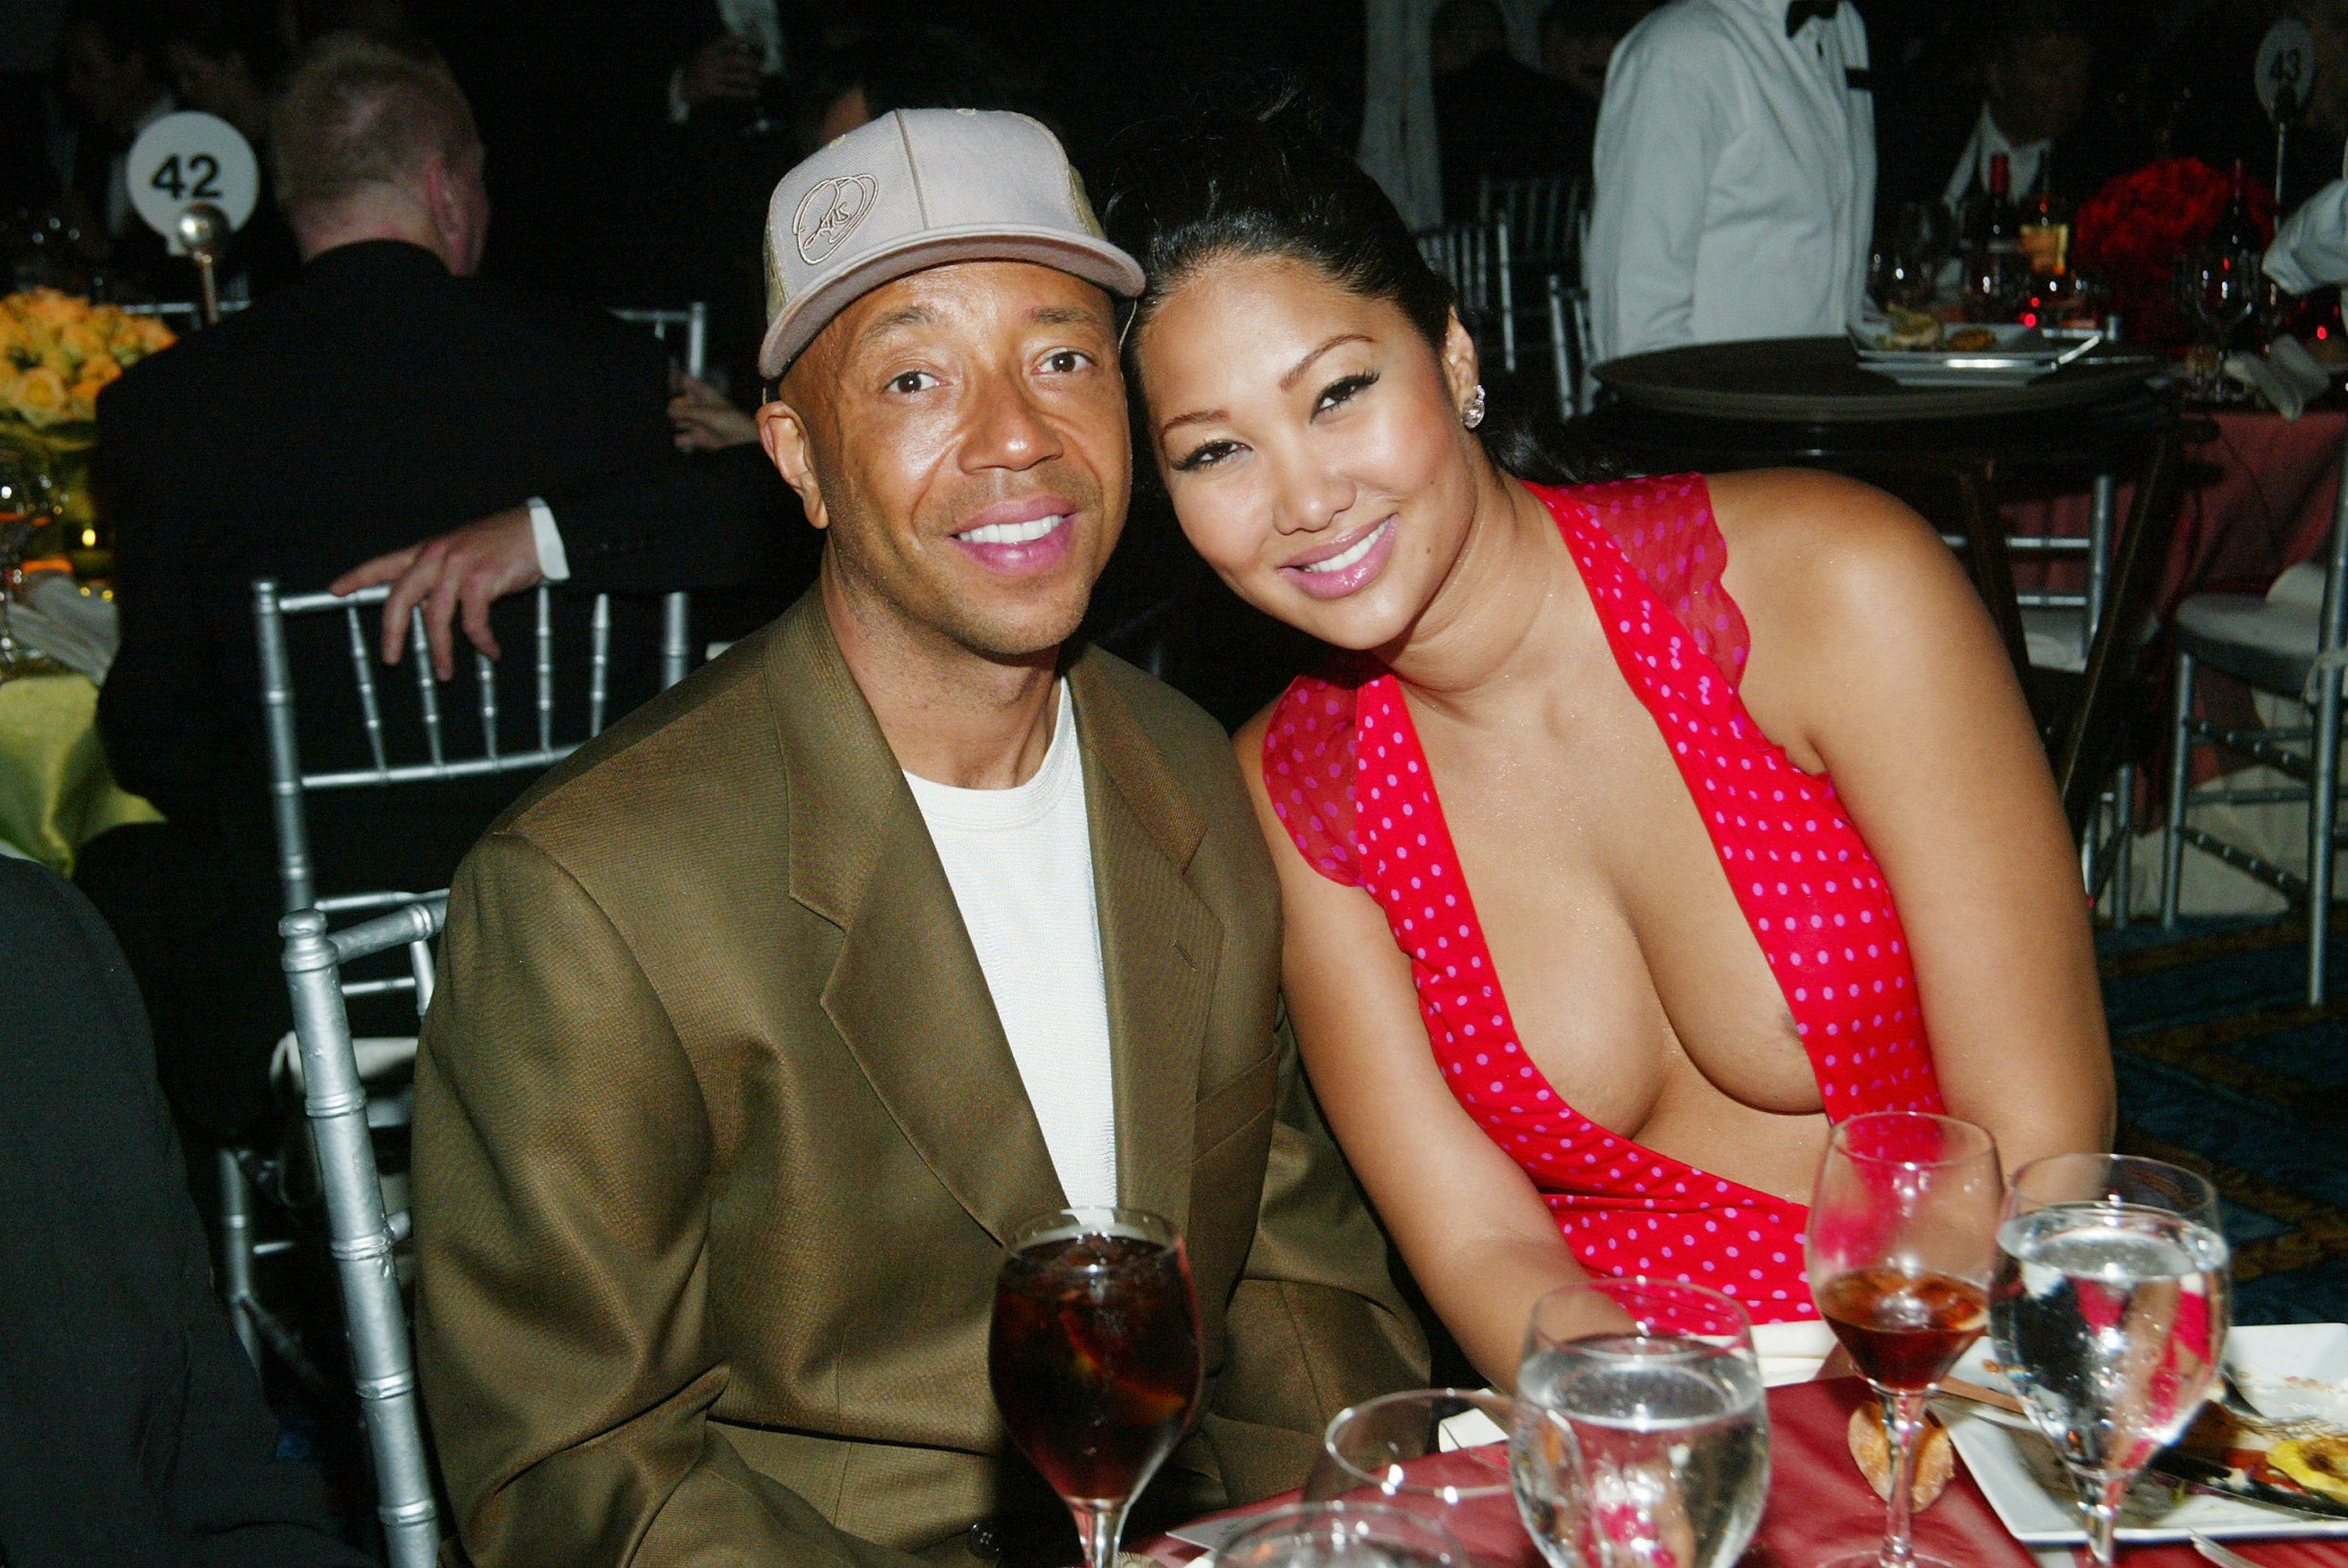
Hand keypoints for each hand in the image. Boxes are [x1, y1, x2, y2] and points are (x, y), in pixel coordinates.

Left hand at [328, 506, 543, 679]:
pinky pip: (473, 622)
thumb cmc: (503, 544)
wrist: (538, 531)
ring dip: (440, 650)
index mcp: (427, 550)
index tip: (336, 591)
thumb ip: (441, 576)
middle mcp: (436, 556)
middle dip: (392, 632)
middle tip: (391, 659)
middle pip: (399, 597)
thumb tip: (429, 608)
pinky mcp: (481, 580)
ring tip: (444, 671)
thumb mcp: (463, 553)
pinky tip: (490, 650)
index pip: (383, 563)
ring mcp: (457, 567)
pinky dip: (481, 641)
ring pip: (435, 617)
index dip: (357, 578)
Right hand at [668, 372, 758, 449]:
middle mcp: (698, 406)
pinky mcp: (698, 438)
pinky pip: (682, 438)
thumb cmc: (732, 421)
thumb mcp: (707, 413)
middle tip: (664, 411)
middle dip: (670, 406)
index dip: (674, 381)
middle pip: (677, 402)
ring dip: (672, 423)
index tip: (664, 385)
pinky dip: (678, 440)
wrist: (745, 442)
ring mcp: (697, 421)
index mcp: (703, 393)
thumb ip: (686, 411)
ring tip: (667, 425)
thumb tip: (668, 410)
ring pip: (677, 420)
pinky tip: (678, 440)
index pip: (685, 381)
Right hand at [676, 33, 760, 109]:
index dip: (736, 40)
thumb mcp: (704, 57)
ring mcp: (710, 76)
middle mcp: (709, 62)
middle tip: (759, 66)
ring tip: (759, 80)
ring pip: (735, 76)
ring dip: (750, 78)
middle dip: (749, 62)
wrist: (680, 88)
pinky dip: (745, 92)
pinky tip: (753, 93)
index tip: (747, 40)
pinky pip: (732, 91)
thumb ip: (720, 52)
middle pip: (734, 60)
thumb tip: (744, 48)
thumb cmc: (697, 71)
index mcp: (707, 51)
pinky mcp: (711, 90)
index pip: (723, 41)